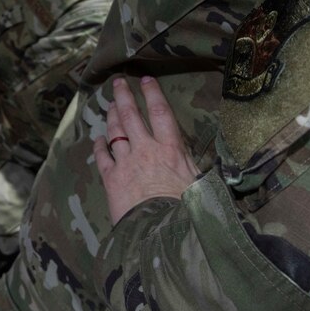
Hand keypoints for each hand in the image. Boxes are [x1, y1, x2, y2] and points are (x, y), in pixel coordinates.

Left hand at [92, 77, 199, 224]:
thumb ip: (196, 166)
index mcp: (170, 149)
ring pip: (115, 132)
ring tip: (109, 105)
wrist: (161, 231)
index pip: (161, 113)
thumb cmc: (187, 209)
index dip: (153, 94)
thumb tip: (212, 160)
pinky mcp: (111, 179)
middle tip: (117, 82)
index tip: (146, 79)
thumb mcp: (200, 183)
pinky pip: (102, 157)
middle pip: (132, 116)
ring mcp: (125, 163)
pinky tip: (97, 139)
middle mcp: (145, 150)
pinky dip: (99, 146)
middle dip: (124, 96)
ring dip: (111, 116)